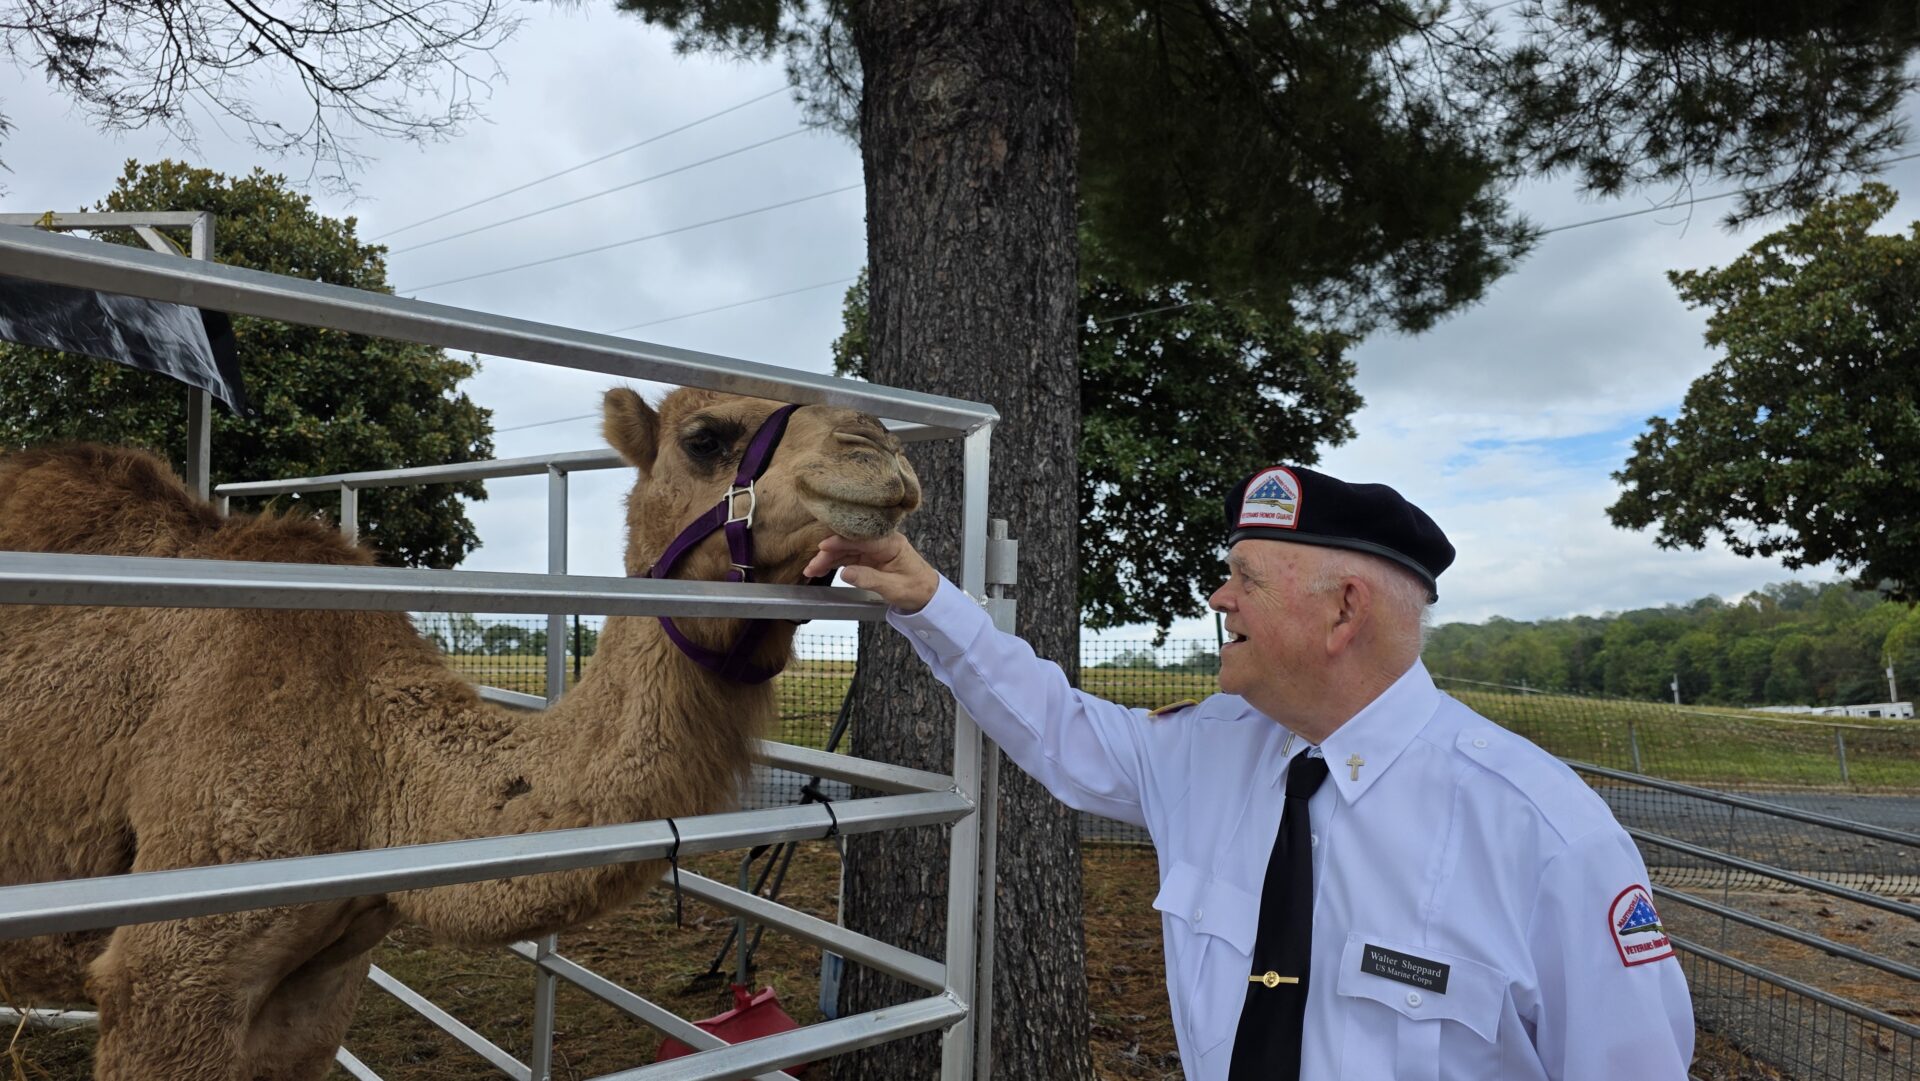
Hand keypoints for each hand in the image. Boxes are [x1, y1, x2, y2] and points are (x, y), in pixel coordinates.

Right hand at [804, 532, 939, 613]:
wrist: (928, 594)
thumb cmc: (917, 588)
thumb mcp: (893, 588)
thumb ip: (868, 579)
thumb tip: (844, 573)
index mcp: (890, 543)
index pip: (860, 538)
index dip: (839, 541)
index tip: (822, 547)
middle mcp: (881, 542)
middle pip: (849, 543)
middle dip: (828, 553)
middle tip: (812, 567)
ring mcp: (874, 550)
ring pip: (846, 550)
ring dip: (828, 559)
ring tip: (811, 570)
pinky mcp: (870, 558)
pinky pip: (849, 557)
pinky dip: (835, 563)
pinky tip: (822, 568)